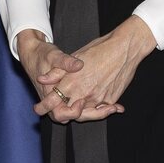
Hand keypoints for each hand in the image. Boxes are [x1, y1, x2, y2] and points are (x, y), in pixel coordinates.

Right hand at [16, 30, 83, 110]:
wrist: (32, 53)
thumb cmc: (42, 55)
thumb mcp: (54, 55)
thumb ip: (66, 62)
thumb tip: (79, 65)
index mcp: (48, 94)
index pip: (60, 115)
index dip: (73, 111)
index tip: (81, 101)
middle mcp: (50, 100)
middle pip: (65, 118)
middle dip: (80, 114)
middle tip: (91, 104)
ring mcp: (53, 98)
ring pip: (67, 113)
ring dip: (80, 110)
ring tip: (95, 105)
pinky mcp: (57, 94)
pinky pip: (68, 104)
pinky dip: (79, 104)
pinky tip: (91, 97)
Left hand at [31, 15, 156, 123]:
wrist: (125, 48)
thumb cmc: (100, 49)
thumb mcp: (74, 57)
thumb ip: (57, 72)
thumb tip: (42, 79)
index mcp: (72, 82)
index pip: (52, 101)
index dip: (43, 107)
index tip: (38, 108)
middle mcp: (83, 94)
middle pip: (67, 113)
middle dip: (62, 113)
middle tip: (59, 108)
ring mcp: (98, 99)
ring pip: (84, 114)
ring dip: (80, 111)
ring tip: (78, 105)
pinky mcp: (110, 100)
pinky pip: (100, 110)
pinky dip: (98, 109)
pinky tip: (97, 104)